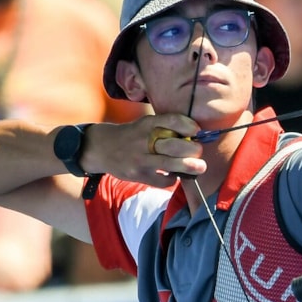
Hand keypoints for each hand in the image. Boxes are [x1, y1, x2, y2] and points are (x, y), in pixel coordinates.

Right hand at [82, 114, 205, 187]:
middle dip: (192, 149)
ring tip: (200, 167)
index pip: (171, 121)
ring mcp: (140, 159)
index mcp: (147, 124)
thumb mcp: (144, 124)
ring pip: (169, 164)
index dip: (188, 125)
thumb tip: (193, 137)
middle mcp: (143, 140)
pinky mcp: (137, 175)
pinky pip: (161, 180)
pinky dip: (172, 179)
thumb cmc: (132, 135)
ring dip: (189, 166)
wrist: (101, 148)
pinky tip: (174, 175)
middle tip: (199, 151)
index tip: (197, 130)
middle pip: (174, 145)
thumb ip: (164, 128)